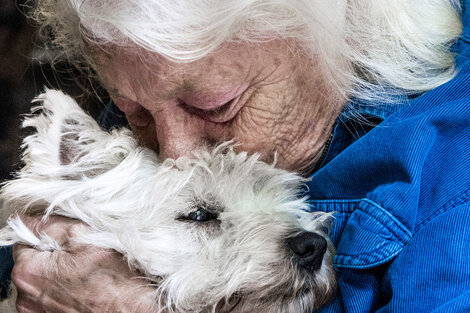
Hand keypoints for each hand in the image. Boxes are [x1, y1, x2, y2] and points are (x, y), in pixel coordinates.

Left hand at [11, 215, 156, 312]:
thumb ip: (50, 224)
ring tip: (88, 274)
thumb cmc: (114, 278)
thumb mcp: (83, 236)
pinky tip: (87, 289)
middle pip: (34, 261)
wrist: (133, 311)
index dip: (50, 233)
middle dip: (55, 255)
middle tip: (83, 255)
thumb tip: (31, 219)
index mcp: (29, 271)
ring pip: (45, 281)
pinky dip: (67, 291)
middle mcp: (26, 297)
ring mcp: (38, 312)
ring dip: (61, 275)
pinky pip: (53, 298)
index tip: (71, 238)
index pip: (25, 239)